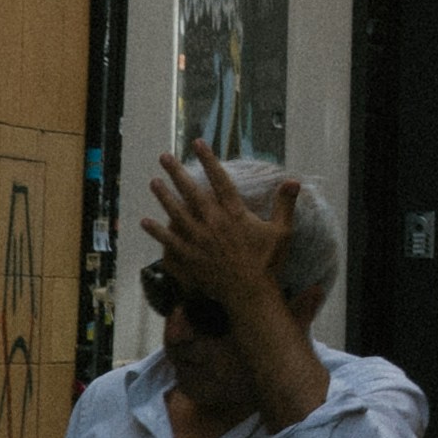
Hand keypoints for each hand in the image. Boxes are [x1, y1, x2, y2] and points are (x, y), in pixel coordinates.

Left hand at [144, 142, 298, 319]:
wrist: (250, 293)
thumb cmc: (268, 263)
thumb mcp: (282, 232)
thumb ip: (285, 204)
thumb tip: (293, 180)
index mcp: (234, 213)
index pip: (219, 180)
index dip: (209, 160)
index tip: (198, 143)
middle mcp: (212, 223)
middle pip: (191, 192)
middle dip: (176, 172)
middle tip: (164, 157)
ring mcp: (198, 240)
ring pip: (176, 213)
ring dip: (163, 196)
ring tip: (153, 182)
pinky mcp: (189, 257)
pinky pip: (168, 241)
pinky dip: (156, 231)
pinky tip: (144, 221)